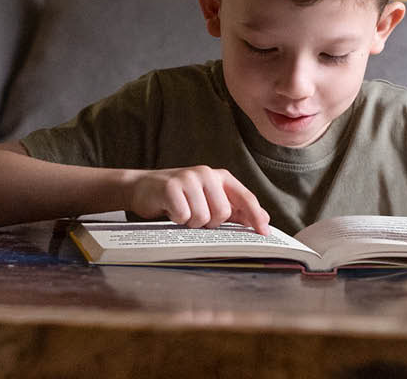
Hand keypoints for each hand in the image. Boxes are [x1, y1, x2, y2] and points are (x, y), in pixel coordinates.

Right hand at [127, 166, 269, 234]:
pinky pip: (183, 216)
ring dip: (192, 223)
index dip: (256, 216)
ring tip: (183, 212)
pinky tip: (171, 210)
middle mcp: (207, 173)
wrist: (142, 187)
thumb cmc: (180, 197)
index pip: (245, 197)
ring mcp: (188, 178)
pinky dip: (177, 220)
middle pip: (223, 213)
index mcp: (220, 177)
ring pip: (202, 218)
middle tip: (196, 216)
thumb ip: (235, 209)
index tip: (264, 233)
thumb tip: (263, 220)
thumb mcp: (209, 199)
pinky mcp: (171, 187)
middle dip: (210, 223)